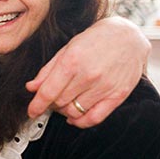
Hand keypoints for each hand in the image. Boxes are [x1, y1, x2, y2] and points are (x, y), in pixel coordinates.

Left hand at [26, 15, 149, 127]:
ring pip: (74, 112)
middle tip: (51, 99)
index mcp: (73, 61)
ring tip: (64, 103)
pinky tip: (75, 117)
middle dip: (51, 104)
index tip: (31, 111)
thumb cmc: (97, 39)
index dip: (37, 105)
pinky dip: (81, 122)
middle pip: (60, 102)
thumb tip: (32, 87)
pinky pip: (94, 118)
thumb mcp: (68, 48)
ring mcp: (104, 87)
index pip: (48, 91)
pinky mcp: (117, 96)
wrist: (128, 36)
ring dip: (64, 111)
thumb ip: (48, 69)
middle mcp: (88, 75)